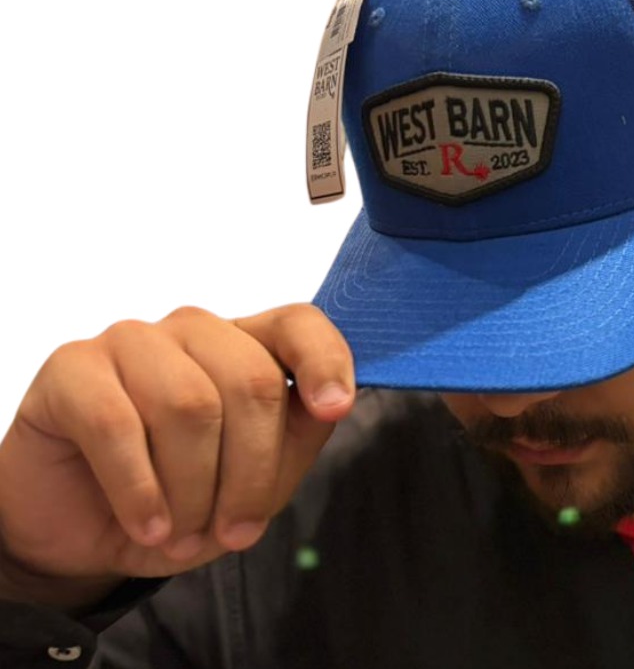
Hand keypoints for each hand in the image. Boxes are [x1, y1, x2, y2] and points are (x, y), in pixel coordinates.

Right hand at [0, 303, 354, 606]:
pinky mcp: (73, 368)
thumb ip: (295, 441)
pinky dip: (141, 489)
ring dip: (193, 489)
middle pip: (251, 379)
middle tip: (235, 532)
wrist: (77, 531)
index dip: (324, 359)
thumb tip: (330, 406)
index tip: (335, 408)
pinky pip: (118, 424)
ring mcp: (132, 340)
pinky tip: (151, 525)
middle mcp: (193, 330)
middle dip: (251, 471)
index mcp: (245, 345)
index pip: (297, 324)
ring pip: (189, 404)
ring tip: (183, 536)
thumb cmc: (177, 497)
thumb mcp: (249, 487)